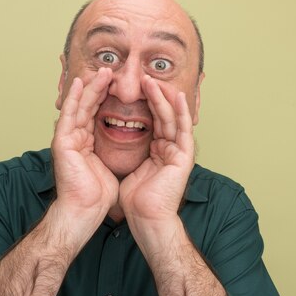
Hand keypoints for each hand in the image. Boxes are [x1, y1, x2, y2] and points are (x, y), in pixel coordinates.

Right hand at [51, 68, 118, 229]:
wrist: (85, 210)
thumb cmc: (97, 195)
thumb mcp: (109, 166)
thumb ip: (111, 152)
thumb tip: (125, 147)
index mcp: (84, 143)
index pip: (96, 115)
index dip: (106, 98)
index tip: (118, 84)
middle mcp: (74, 138)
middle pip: (88, 106)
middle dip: (99, 87)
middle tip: (110, 70)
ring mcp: (66, 139)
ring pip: (80, 106)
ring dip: (90, 87)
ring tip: (102, 70)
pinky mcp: (62, 142)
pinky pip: (70, 115)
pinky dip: (74, 98)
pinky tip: (80, 83)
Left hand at [119, 75, 194, 224]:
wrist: (145, 218)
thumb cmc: (135, 200)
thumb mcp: (128, 167)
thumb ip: (128, 152)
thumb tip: (111, 141)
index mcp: (159, 151)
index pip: (152, 121)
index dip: (143, 104)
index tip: (132, 89)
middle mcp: (170, 149)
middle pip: (162, 115)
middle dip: (153, 95)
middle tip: (143, 77)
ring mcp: (179, 152)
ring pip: (171, 118)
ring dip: (162, 98)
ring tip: (153, 80)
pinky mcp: (184, 156)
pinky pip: (183, 129)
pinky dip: (181, 112)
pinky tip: (176, 96)